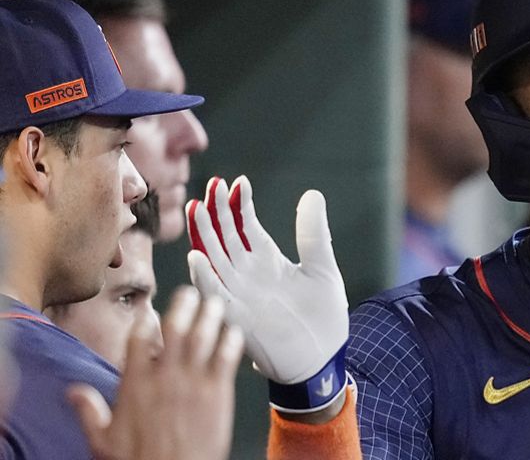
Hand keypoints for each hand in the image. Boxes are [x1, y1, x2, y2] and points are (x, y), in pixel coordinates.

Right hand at [67, 286, 242, 459]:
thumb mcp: (103, 440)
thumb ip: (89, 411)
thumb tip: (72, 391)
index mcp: (135, 384)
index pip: (137, 340)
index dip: (144, 322)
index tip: (149, 313)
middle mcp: (165, 376)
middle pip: (175, 329)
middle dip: (183, 306)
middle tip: (190, 292)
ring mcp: (193, 382)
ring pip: (203, 337)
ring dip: (209, 316)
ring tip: (214, 302)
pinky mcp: (217, 392)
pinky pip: (226, 357)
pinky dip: (230, 340)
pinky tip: (234, 331)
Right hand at [186, 176, 347, 385]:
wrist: (323, 357)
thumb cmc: (324, 316)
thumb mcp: (322, 268)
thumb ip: (313, 233)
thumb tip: (312, 194)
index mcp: (269, 262)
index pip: (246, 227)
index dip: (239, 205)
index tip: (238, 181)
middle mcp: (249, 275)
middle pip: (226, 237)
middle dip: (217, 212)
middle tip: (213, 184)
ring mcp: (240, 295)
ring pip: (215, 259)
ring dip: (204, 235)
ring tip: (197, 207)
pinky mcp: (237, 317)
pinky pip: (215, 295)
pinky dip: (204, 277)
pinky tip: (196, 256)